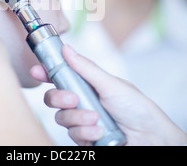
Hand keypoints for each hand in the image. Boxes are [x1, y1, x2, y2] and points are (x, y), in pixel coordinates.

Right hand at [31, 45, 186, 145]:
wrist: (149, 137)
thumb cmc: (136, 107)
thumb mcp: (110, 84)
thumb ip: (86, 68)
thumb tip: (67, 48)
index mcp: (86, 84)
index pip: (60, 77)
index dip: (45, 73)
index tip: (37, 71)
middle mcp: (81, 101)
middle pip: (53, 98)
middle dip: (59, 99)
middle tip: (73, 100)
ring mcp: (82, 120)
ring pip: (61, 118)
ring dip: (78, 119)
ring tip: (96, 119)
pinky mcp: (85, 138)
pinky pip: (72, 135)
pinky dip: (85, 134)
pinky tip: (99, 133)